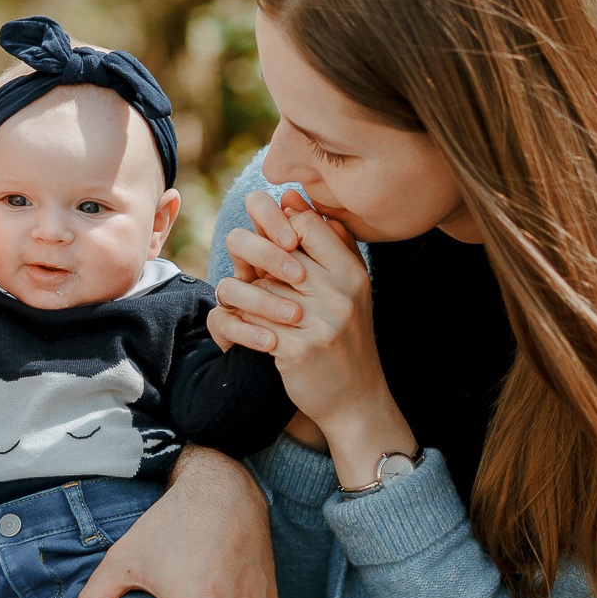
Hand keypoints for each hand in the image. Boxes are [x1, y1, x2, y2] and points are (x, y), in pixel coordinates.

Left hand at [212, 195, 378, 425]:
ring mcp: (319, 322)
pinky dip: (241, 325)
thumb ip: (327, 242)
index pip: (307, 224)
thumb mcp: (349, 288)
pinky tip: (244, 331)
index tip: (274, 247)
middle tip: (249, 271)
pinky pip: (251, 323)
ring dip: (242, 295)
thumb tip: (292, 198)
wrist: (355, 400)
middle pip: (276, 252)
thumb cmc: (346, 338)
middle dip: (255, 260)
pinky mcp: (297, 350)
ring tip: (240, 302)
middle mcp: (340, 293)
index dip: (282, 228)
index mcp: (352, 273)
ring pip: (256, 287)